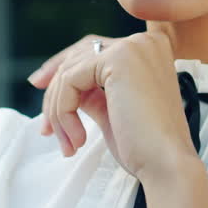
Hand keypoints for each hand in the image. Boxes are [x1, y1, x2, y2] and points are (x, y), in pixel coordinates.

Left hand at [30, 30, 197, 183]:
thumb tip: (61, 85)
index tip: (40, 88)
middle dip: (54, 92)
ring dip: (59, 111)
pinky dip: (64, 111)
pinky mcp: (119, 58)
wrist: (167, 165)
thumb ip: (92, 91)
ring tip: (68, 144)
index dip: (62, 68)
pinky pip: (70, 80)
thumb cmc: (144, 147)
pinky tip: (77, 139)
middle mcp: (143, 41)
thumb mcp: (112, 110)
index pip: (92, 49)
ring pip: (70, 70)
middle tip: (45, 127)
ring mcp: (132, 47)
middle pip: (78, 55)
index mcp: (147, 51)